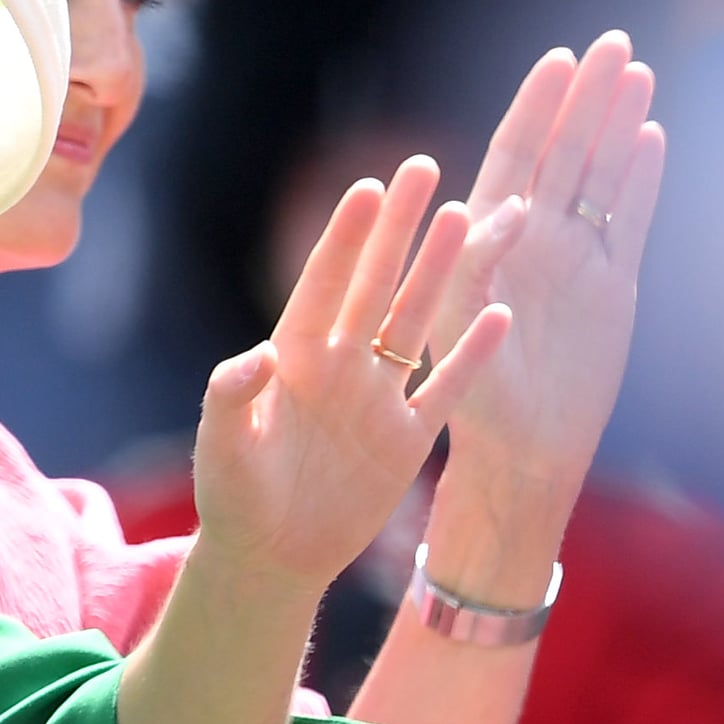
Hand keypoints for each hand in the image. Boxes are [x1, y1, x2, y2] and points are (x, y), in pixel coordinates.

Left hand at [193, 157, 513, 591]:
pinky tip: (501, 313)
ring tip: (468, 216)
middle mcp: (337, 364)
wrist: (270, 555)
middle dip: (397, 229)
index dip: (344, 239)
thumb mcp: (222, 446)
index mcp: (289, 355)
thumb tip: (257, 357)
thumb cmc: (232, 496)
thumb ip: (231, 397)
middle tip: (422, 168)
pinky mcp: (407, 438)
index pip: (321, 284)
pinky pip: (447, 388)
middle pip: (374, 284)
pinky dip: (474, 355)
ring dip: (440, 272)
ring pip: (415, 321)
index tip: (367, 189)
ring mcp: (376, 397)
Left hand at [433, 31, 666, 500]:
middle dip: (584, 98)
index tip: (557, 60)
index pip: (512, 157)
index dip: (535, 108)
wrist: (519, 450)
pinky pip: (630, 222)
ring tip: (638, 71)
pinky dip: (642, 181)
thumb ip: (472, 265)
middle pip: (563, 152)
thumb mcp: (457, 325)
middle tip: (611, 43)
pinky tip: (651, 136)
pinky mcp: (612, 287)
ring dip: (617, 125)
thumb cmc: (470, 395)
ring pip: (601, 177)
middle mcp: (531, 239)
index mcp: (485, 239)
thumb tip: (505, 209)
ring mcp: (574, 259)